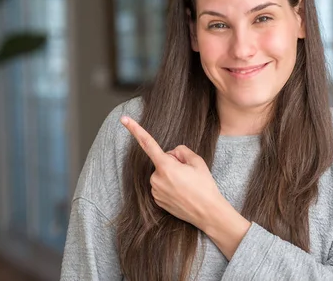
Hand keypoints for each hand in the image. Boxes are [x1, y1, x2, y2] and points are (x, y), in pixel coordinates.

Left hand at [120, 115, 224, 229]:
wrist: (208, 213)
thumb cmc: (204, 186)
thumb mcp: (197, 161)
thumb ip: (181, 151)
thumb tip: (172, 154)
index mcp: (166, 167)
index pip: (147, 144)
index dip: (135, 130)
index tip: (124, 119)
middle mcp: (156, 179)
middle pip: (161, 161)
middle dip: (173, 163)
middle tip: (189, 174)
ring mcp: (155, 191)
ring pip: (161, 174)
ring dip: (171, 175)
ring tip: (187, 185)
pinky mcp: (157, 200)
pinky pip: (161, 185)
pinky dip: (170, 185)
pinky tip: (182, 192)